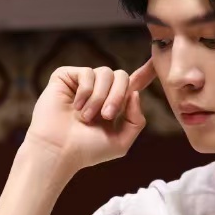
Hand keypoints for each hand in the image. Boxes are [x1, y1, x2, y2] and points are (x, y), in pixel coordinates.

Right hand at [25, 58, 156, 170]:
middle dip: (119, 96)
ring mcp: (82, 83)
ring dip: (100, 97)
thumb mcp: (121, 141)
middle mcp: (99, 90)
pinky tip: (76, 107)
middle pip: (122, 76)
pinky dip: (85, 92)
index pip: (132, 84)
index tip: (155, 62)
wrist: (59, 151)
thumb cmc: (86, 151)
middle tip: (107, 115)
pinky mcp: (66, 77)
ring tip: (87, 117)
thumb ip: (136, 119)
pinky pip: (87, 72)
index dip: (145, 72)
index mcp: (113, 104)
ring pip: (106, 73)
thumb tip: (135, 93)